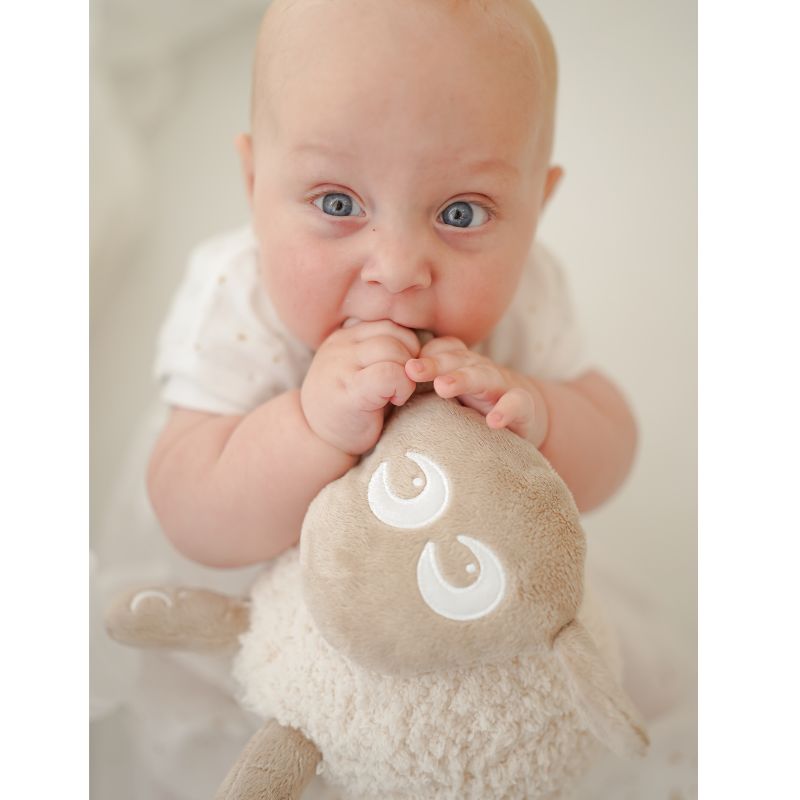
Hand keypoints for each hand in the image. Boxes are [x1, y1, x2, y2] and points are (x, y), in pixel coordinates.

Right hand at [301, 320, 420, 455]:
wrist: (317, 439)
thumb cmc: (348, 405)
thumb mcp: (360, 368)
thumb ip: (381, 350)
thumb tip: (424, 339)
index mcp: (346, 335)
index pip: (389, 324)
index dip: (406, 345)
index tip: (403, 370)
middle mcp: (341, 344)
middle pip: (394, 333)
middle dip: (411, 359)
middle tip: (404, 384)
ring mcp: (342, 365)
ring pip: (394, 350)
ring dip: (407, 373)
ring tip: (398, 393)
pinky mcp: (350, 390)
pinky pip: (390, 374)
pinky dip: (402, 386)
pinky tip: (395, 400)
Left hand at [404, 336, 547, 445]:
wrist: (525, 416)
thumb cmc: (474, 406)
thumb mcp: (444, 396)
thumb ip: (417, 389)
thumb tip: (373, 388)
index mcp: (458, 366)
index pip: (440, 352)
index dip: (422, 356)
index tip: (400, 364)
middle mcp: (480, 371)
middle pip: (458, 360)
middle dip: (436, 364)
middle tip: (412, 370)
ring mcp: (502, 388)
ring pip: (485, 376)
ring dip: (465, 379)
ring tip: (444, 387)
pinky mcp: (524, 409)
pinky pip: (518, 405)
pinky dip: (508, 410)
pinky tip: (494, 420)